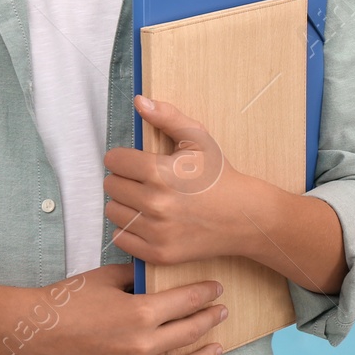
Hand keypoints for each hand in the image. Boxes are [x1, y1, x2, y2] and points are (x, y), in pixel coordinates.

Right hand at [8, 263, 226, 354]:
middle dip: (211, 319)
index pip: (186, 302)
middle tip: (222, 311)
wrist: (33, 333)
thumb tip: (155, 275)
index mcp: (140, 313)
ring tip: (216, 347)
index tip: (216, 288)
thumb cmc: (66, 301)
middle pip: (191, 333)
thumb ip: (135, 277)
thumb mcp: (104, 278)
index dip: (205, 294)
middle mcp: (142, 346)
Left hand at [102, 95, 267, 266]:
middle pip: (111, 186)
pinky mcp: (159, 253)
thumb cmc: (219, 176)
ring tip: (146, 199)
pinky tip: (147, 220)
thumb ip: (166, 117)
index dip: (123, 158)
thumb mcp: (198, 139)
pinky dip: (129, 229)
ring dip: (125, 204)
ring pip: (113, 212)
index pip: (113, 161)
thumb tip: (140, 101)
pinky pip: (121, 238)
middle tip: (144, 181)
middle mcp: (155, 204)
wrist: (244, 217)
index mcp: (160, 172)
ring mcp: (156, 232)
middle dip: (124, 179)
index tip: (134, 161)